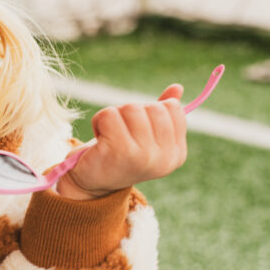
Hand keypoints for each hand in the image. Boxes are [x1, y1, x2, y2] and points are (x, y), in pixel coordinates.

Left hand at [57, 85, 187, 200]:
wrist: (91, 182)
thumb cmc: (119, 154)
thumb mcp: (145, 135)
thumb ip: (163, 114)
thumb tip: (177, 87)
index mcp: (176, 153)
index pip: (172, 108)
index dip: (150, 111)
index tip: (137, 131)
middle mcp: (164, 158)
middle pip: (152, 107)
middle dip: (131, 113)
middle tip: (120, 133)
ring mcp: (143, 156)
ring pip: (131, 108)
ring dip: (113, 116)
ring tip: (109, 136)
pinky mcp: (118, 152)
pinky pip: (109, 115)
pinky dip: (99, 121)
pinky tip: (99, 140)